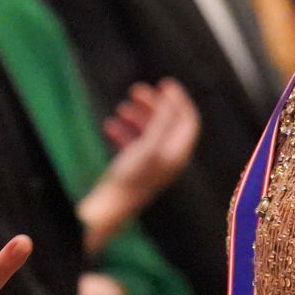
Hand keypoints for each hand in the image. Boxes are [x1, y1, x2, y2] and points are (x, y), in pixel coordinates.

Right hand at [103, 78, 198, 205]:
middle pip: (168, 123)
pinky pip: (132, 145)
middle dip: (153, 104)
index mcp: (177, 153)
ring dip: (136, 116)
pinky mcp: (134, 170)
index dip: (179, 100)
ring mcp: (150, 165)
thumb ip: (162, 122)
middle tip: (136, 90)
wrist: (106, 211)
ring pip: (149, 132)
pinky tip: (109, 126)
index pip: (188, 121)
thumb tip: (171, 100)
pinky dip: (123, 132)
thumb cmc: (130, 177)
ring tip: (122, 107)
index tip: (164, 83)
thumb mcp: (149, 146)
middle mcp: (167, 159)